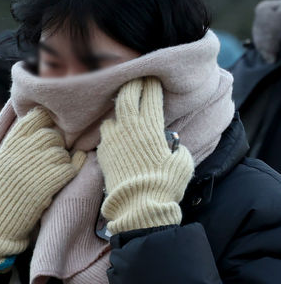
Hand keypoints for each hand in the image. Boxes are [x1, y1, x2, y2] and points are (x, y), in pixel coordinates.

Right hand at [0, 107, 84, 268]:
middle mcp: (22, 151)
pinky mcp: (48, 183)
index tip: (45, 135)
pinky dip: (67, 174)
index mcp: (10, 143)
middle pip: (52, 135)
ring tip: (51, 174)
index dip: (46, 123)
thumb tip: (42, 126)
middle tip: (50, 160)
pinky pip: (69, 169)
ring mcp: (36, 167)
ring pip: (62, 153)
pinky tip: (57, 182)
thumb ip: (19, 144)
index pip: (37, 117)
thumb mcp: (1, 161)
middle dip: (56, 146)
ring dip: (62, 162)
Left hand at [97, 77, 193, 234]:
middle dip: (132, 86)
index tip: (153, 79)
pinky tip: (117, 134)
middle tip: (136, 81)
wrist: (137, 204)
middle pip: (126, 96)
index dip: (152, 85)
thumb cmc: (165, 183)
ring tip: (124, 112)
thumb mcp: (181, 161)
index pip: (150, 96)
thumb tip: (169, 144)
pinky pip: (105, 134)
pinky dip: (112, 131)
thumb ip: (174, 146)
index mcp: (150, 126)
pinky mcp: (102, 152)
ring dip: (118, 112)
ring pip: (111, 116)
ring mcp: (112, 139)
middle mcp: (128, 128)